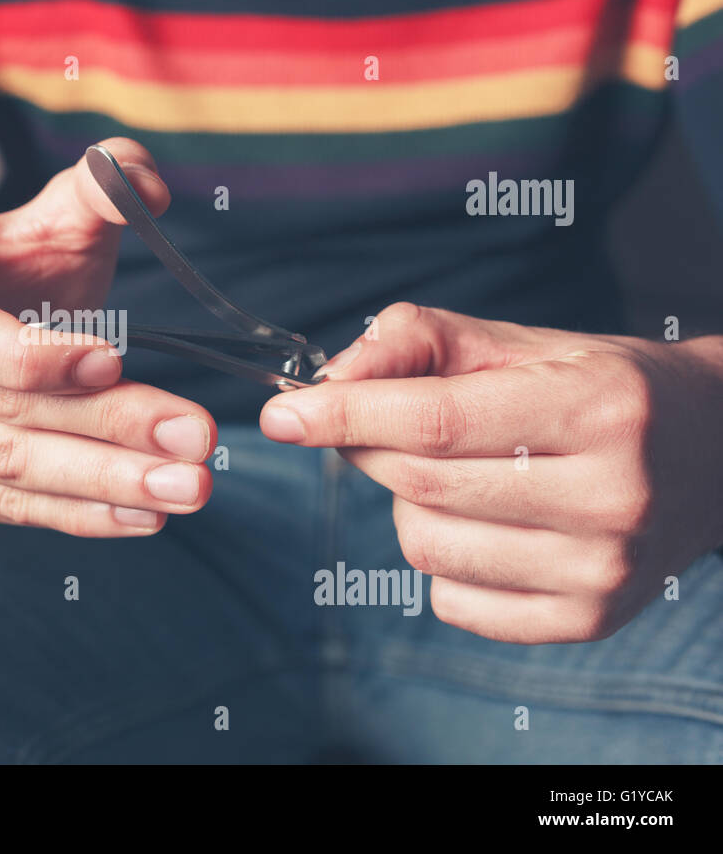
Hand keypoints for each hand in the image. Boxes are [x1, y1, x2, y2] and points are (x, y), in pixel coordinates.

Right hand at [0, 137, 215, 536]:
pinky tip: (145, 513)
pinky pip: (4, 509)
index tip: (117, 357)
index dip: (33, 354)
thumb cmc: (6, 274)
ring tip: (189, 486)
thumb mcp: (46, 223)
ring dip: (106, 481)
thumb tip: (145, 186)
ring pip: (7, 469)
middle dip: (108, 425)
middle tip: (195, 436)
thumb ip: (98, 188)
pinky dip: (80, 515)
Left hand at [261, 302, 722, 642]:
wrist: (710, 455)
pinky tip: (482, 524)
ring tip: (458, 475)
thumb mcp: (514, 341)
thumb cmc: (595, 387)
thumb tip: (326, 383)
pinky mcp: (587, 621)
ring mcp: (601, 570)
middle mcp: (609, 496)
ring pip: (426, 546)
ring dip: (408, 505)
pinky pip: (451, 600)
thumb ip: (413, 341)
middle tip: (383, 426)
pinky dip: (440, 560)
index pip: (437, 422)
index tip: (282, 415)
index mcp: (596, 409)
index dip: (345, 417)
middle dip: (372, 448)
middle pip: (420, 483)